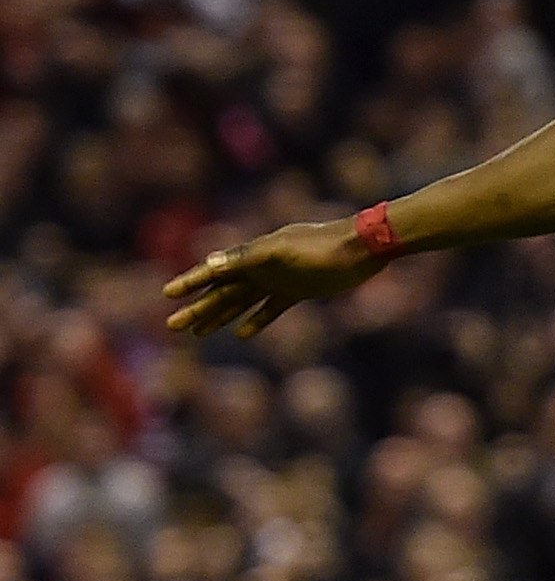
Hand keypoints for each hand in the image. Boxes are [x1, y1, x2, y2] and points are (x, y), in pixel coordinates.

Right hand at [164, 218, 389, 336]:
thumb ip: (246, 257)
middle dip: (197, 308)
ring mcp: (277, 280)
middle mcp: (259, 268)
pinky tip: (240, 334)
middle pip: (221, 292)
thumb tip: (209, 262)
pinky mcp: (297, 292)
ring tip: (197, 332)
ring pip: (240, 302)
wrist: (361, 248)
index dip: (190, 282)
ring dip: (219, 316)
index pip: (213, 271)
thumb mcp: (280, 251)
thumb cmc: (321, 246)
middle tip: (172, 326)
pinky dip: (255, 321)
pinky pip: (270, 309)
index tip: (167, 294)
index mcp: (251, 256)